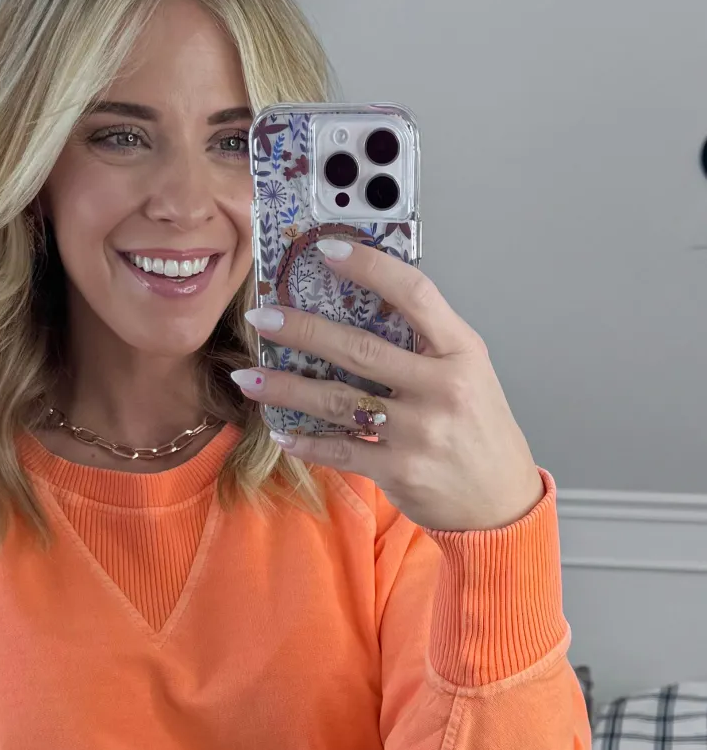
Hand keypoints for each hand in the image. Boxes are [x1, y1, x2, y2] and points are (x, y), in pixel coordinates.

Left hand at [237, 240, 544, 530]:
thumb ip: (426, 344)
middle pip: (360, 349)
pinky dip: (306, 442)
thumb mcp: (470, 374)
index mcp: (461, 352)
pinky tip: (281, 432)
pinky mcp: (400, 470)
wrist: (500, 499)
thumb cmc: (480, 429)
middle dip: (302, 331)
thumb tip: (362, 307)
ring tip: (248, 377)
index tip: (327, 250)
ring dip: (286, 388)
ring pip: (339, 401)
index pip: (415, 294)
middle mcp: (441, 388)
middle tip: (261, 319)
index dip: (370, 268)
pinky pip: (340, 450)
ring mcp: (418, 431)